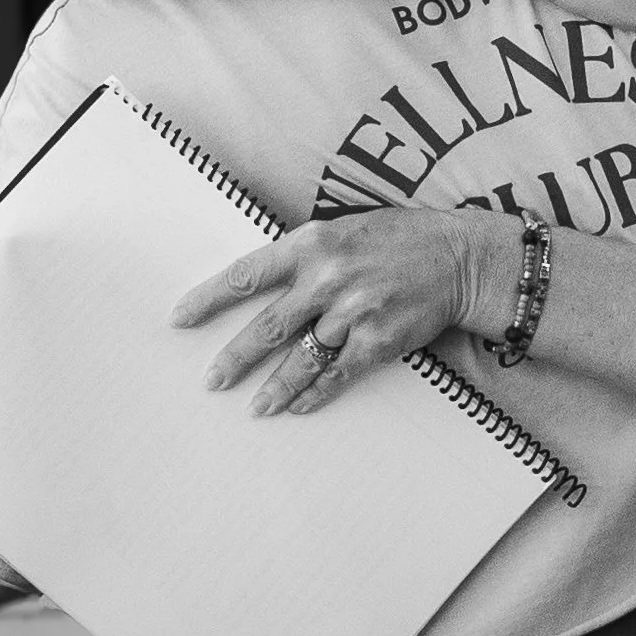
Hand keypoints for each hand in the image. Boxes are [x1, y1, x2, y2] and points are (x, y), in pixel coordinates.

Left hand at [169, 208, 511, 416]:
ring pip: (300, 359)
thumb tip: (259, 282)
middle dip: (234, 359)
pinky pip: (337, 374)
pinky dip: (315, 394)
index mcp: (311, 243)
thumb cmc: (397, 238)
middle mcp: (327, 278)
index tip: (179, 319)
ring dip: (273, 388)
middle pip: (267, 327)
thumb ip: (303, 255)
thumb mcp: (342, 228)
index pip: (245, 274)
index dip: (207, 299)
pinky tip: (298, 407)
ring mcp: (353, 312)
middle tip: (210, 382)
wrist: (457, 257)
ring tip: (254, 408)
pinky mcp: (378, 340)